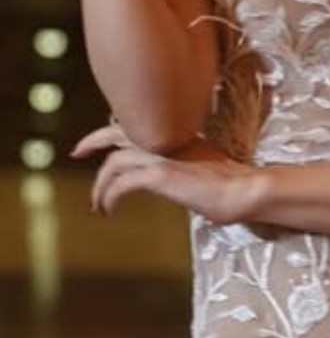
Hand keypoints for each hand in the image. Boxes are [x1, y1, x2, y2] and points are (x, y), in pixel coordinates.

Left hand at [73, 123, 262, 223]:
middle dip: (93, 141)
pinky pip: (122, 183)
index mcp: (178, 139)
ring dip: (100, 185)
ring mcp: (163, 157)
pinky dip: (110, 196)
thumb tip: (179, 182)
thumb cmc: (232, 188)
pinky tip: (110, 210)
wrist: (245, 191)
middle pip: (118, 132)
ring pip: (115, 162)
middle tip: (76, 152)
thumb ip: (185, 171)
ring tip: (98, 206)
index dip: (114, 131)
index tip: (99, 143)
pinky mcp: (161, 175)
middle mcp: (167, 142)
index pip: (138, 128)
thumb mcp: (203, 173)